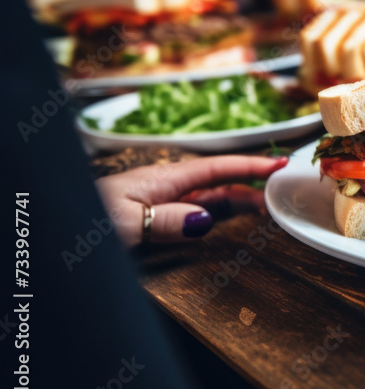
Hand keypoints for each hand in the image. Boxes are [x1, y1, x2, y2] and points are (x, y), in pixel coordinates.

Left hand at [96, 156, 288, 247]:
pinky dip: (217, 214)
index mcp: (162, 179)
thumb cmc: (88, 219)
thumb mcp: (126, 222)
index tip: (280, 164)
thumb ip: (167, 220)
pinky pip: (195, 212)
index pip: (216, 168)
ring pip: (209, 198)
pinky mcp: (156, 217)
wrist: (58, 225)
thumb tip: (206, 220)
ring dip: (238, 200)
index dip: (251, 166)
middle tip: (282, 192)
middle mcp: (166, 186)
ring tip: (265, 207)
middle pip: (218, 182)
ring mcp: (162, 201)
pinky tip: (228, 219)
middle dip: (252, 183)